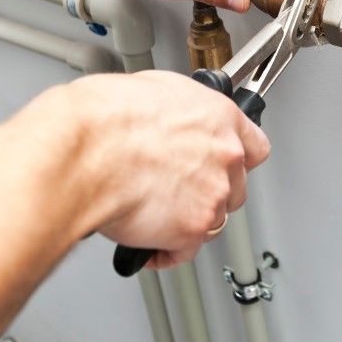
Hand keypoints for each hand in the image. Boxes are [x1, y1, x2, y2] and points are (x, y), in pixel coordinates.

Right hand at [30, 70, 270, 268]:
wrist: (87, 151)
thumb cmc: (105, 118)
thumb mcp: (151, 89)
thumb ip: (176, 112)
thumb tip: (168, 120)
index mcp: (219, 117)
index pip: (254, 146)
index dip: (235, 160)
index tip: (222, 166)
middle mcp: (224, 155)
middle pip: (234, 187)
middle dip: (208, 192)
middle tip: (176, 190)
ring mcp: (212, 193)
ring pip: (212, 220)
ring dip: (188, 221)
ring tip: (154, 214)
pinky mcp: (191, 229)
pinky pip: (185, 251)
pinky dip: (166, 252)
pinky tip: (147, 242)